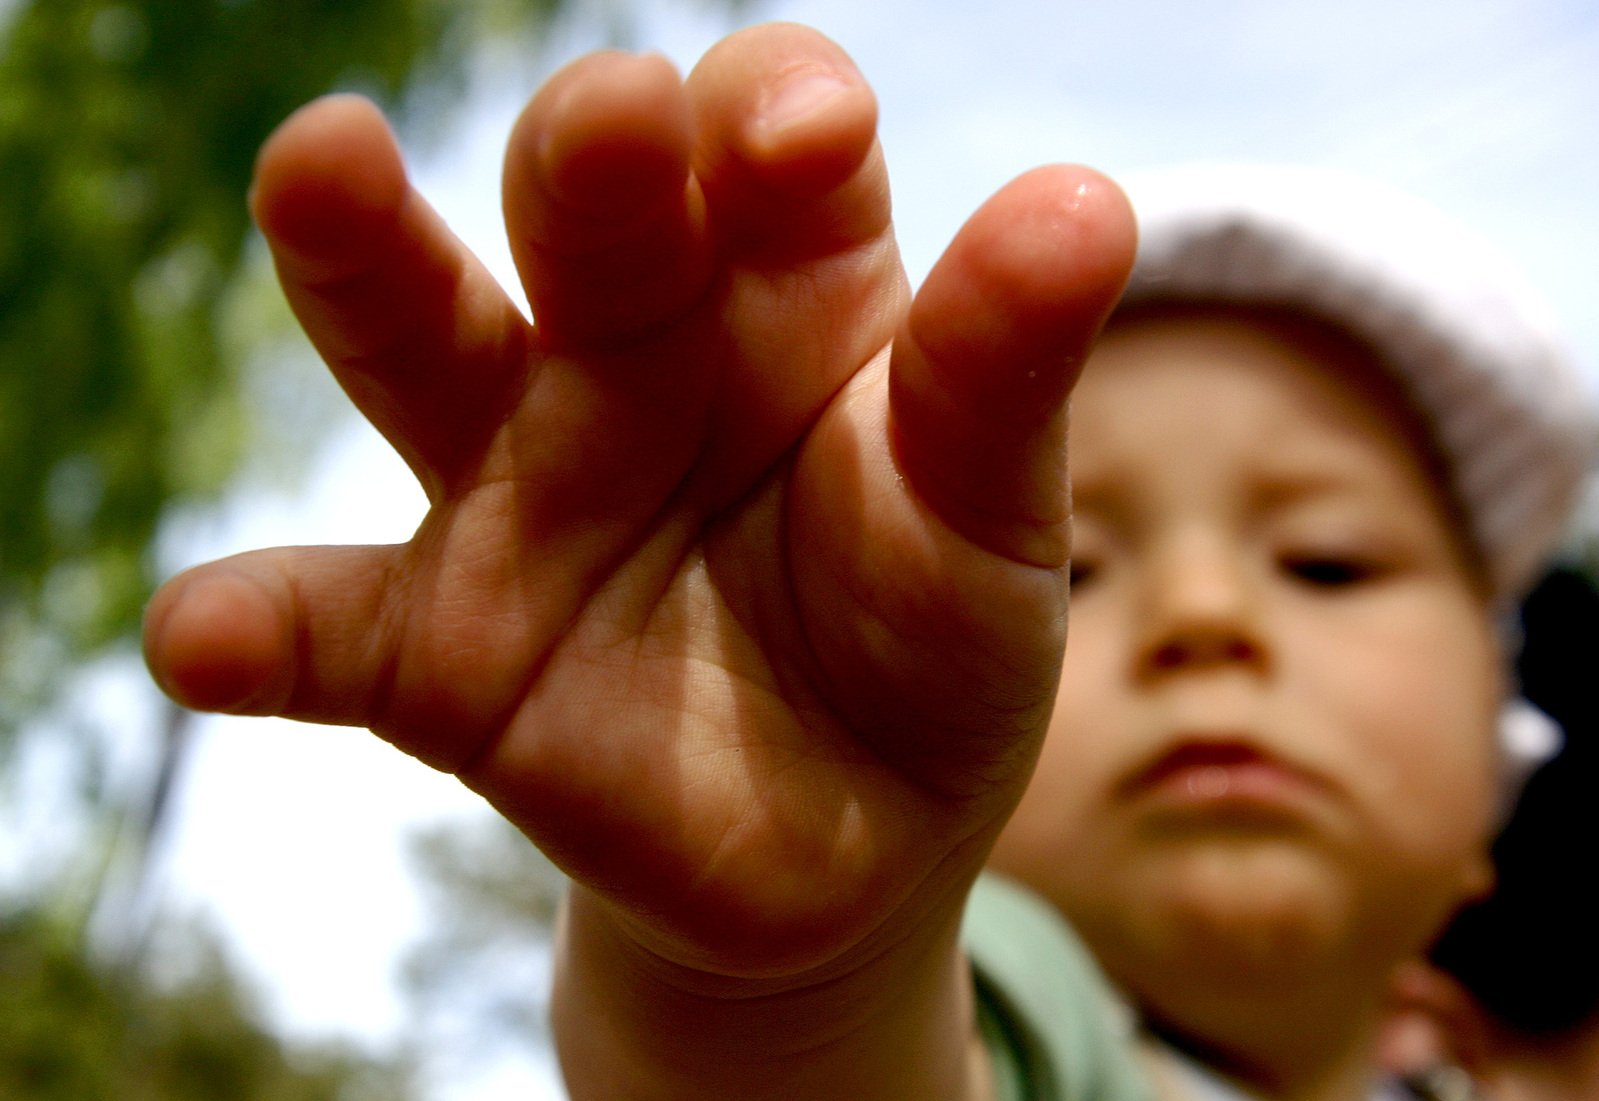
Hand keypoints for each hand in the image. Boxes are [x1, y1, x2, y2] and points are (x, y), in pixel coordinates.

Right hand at [144, 22, 1133, 980]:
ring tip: (323, 170)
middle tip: (613, 132)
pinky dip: (261, 628)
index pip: (764, 144)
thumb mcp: (987, 516)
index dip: (773, 118)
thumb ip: (1000, 378)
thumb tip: (1088, 207)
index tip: (806, 139)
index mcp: (789, 292)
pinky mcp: (443, 649)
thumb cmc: (928, 637)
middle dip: (594, 157)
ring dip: (365, 259)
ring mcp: (525, 493)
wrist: (852, 831)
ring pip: (424, 346)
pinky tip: (205, 638)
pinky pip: (328, 628)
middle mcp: (637, 354)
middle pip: (589, 210)